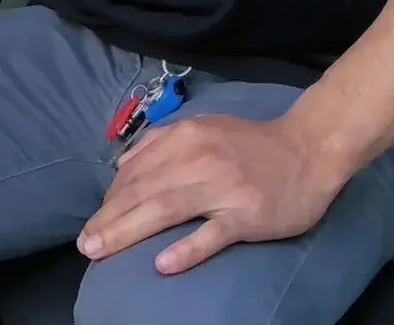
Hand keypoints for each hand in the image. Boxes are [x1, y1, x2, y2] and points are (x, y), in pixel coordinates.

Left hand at [78, 114, 343, 273]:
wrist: (307, 150)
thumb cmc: (250, 145)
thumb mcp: (202, 129)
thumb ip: (161, 144)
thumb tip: (121, 166)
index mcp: (185, 136)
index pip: (137, 172)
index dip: (111, 199)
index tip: (93, 222)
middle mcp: (198, 157)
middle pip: (144, 192)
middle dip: (110, 219)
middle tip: (85, 244)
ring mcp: (222, 186)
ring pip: (166, 209)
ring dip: (129, 231)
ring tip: (102, 250)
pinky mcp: (245, 214)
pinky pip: (211, 234)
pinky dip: (186, 249)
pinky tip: (162, 265)